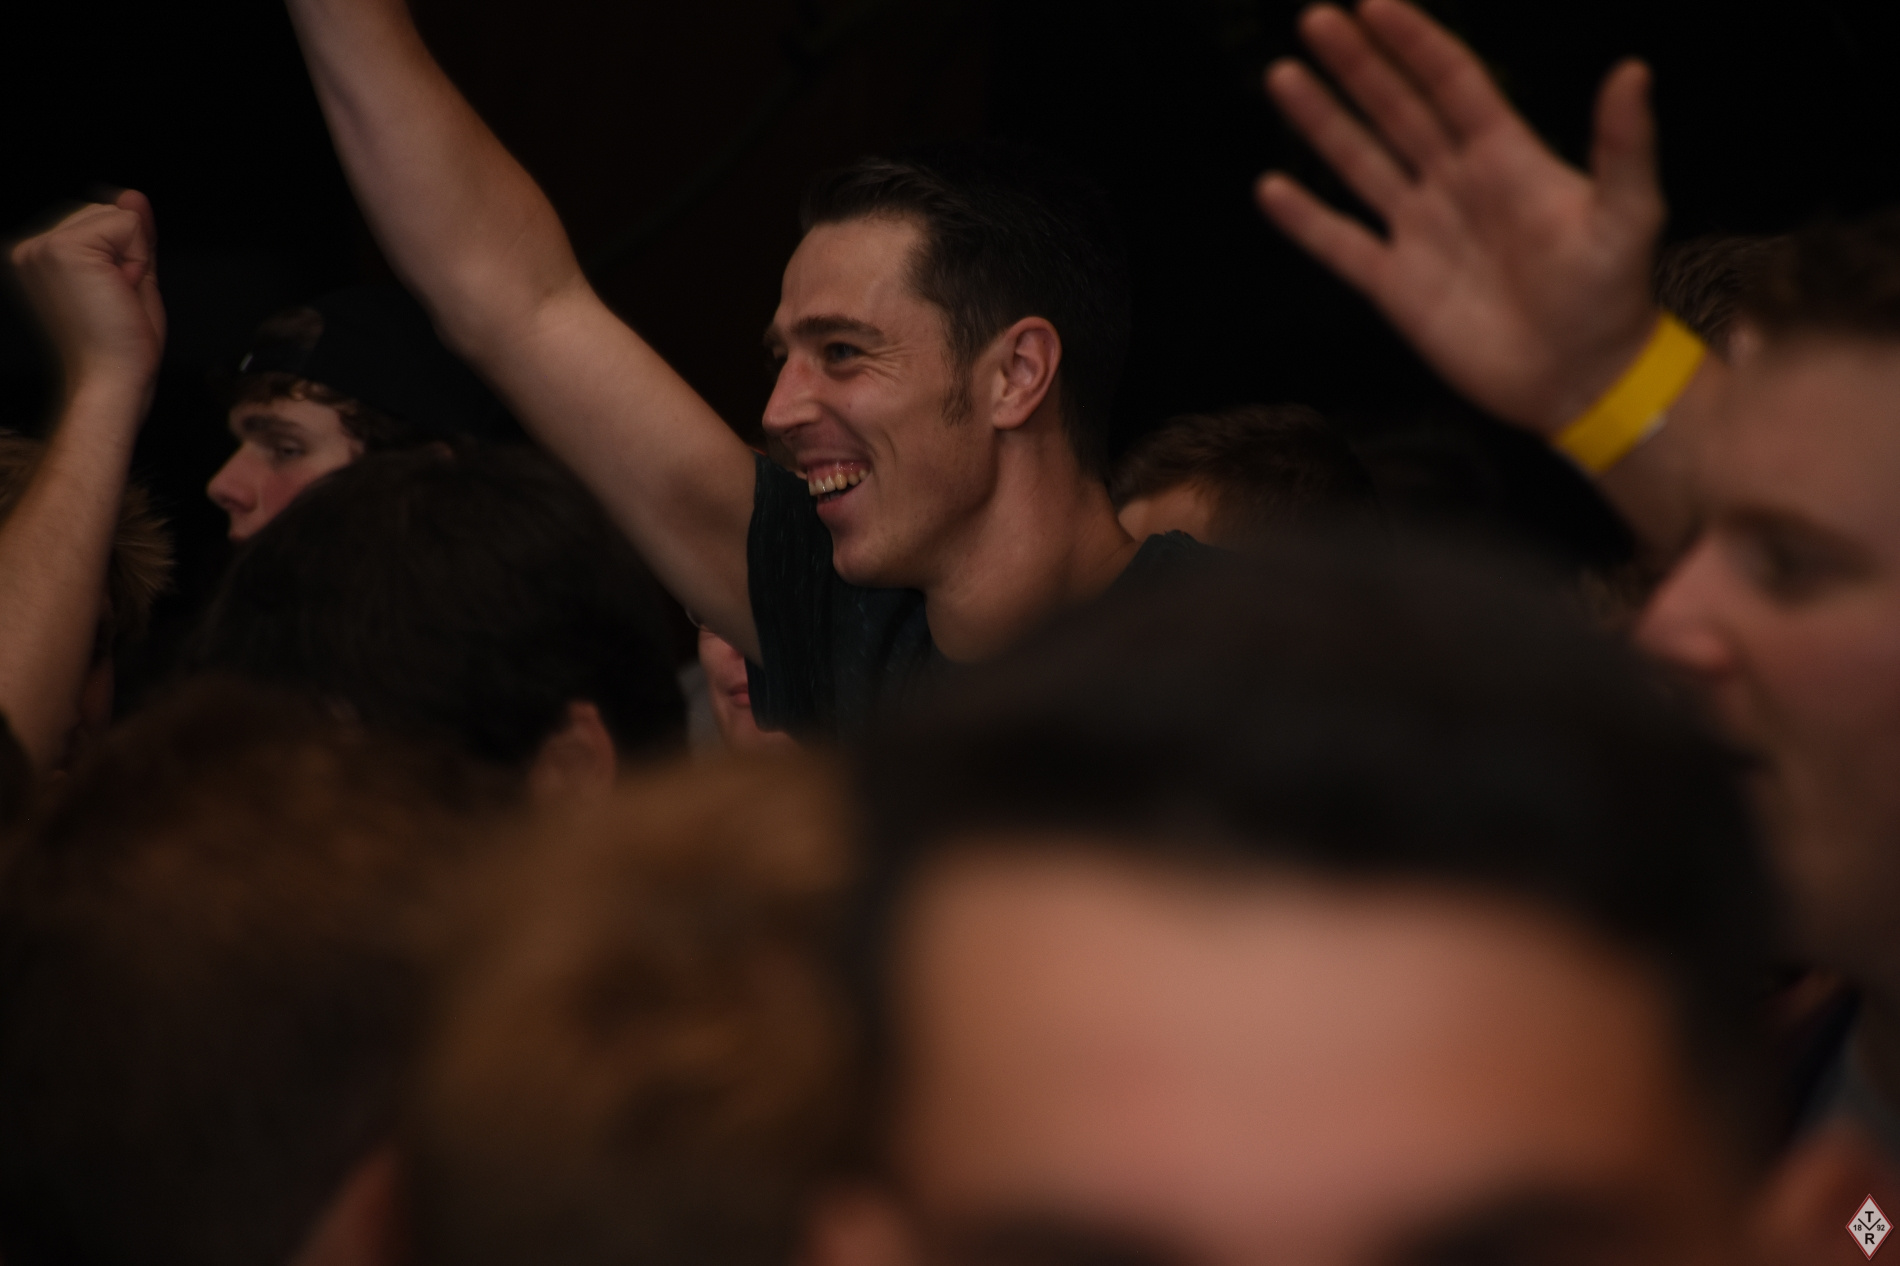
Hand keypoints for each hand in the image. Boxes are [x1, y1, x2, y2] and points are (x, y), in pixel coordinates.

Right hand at [8, 190, 166, 401]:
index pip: (102, 222)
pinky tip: (117, 291)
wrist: (110, 381)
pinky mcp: (60, 247)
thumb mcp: (133, 280)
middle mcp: (30, 247)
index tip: (110, 301)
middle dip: (130, 255)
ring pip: (118, 215)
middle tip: (114, 302)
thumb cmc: (120, 348)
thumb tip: (132, 195)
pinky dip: (137, 260)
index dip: (127, 261)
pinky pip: (128, 224)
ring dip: (133, 258)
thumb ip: (133, 237)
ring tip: (114, 298)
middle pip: (108, 212)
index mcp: (39, 256)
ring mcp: (40, 245)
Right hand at [1257, 0, 1662, 434]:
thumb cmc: (1612, 297)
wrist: (1581, 381)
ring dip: (1322, 122)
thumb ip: (1623, 147)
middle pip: (1396, 110)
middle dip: (1356, 65)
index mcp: (1506, 157)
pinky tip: (1271, 190)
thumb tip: (1632, 70)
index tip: (1373, 4)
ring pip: (1360, 163)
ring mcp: (1421, 233)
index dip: (1414, 42)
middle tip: (1315, 20)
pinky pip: (1341, 244)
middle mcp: (1455, 184)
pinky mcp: (1396, 286)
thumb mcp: (1628, 217)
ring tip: (1284, 77)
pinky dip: (1305, 221)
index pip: (1451, 82)